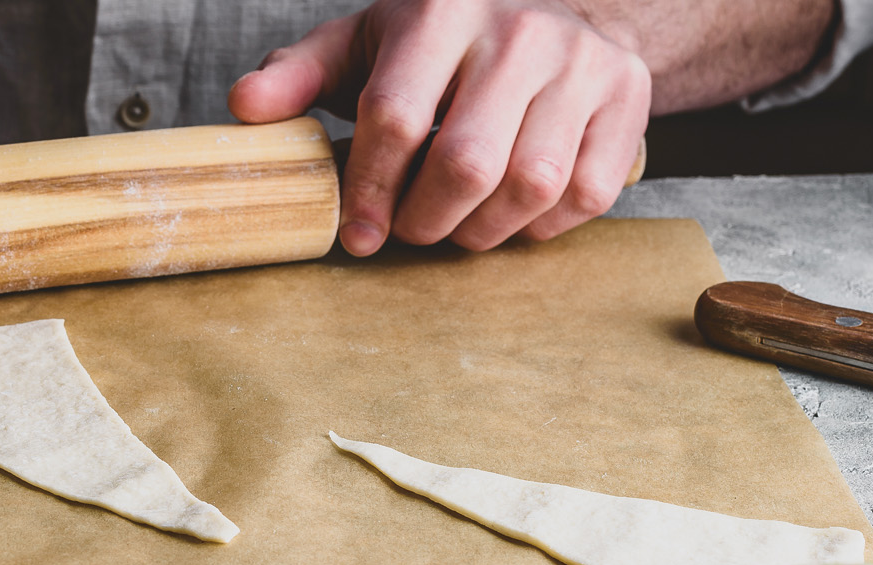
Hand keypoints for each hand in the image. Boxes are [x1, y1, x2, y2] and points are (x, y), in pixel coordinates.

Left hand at [229, 0, 650, 254]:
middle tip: (410, 232)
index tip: (359, 234)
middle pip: (467, 163)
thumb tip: (244, 109)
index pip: (396, 116)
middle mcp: (519, 30)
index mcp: (440, 10)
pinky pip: (583, 196)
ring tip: (458, 225)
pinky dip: (539, 226)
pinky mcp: (628, 97)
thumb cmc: (443, 40)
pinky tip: (511, 213)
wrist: (555, 6)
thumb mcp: (366, 43)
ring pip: (529, 187)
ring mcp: (583, 63)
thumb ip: (302, 75)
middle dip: (427, 221)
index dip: (371, 189)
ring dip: (482, 231)